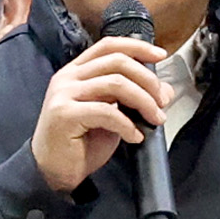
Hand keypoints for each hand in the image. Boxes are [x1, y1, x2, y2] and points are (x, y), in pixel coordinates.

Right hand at [30, 34, 167, 192]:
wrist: (53, 172)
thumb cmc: (80, 144)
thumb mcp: (113, 117)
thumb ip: (133, 100)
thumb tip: (166, 91)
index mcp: (77, 71)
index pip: (109, 46)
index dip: (137, 47)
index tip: (160, 56)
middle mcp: (67, 77)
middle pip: (117, 62)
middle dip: (147, 80)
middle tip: (162, 102)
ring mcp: (63, 94)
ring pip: (115, 84)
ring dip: (143, 101)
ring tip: (155, 120)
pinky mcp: (64, 114)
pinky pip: (106, 112)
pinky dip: (127, 125)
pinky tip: (135, 137)